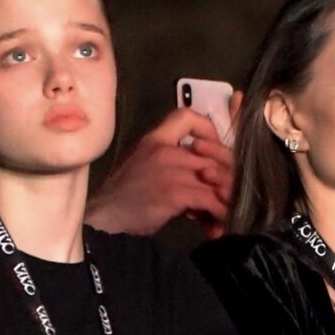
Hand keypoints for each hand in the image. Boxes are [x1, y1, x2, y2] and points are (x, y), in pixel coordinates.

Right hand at [86, 107, 233, 236]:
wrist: (105, 218)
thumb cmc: (125, 195)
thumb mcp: (145, 165)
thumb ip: (171, 161)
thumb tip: (205, 173)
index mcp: (155, 138)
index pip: (187, 115)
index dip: (208, 130)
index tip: (212, 149)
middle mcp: (164, 149)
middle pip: (212, 153)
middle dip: (226, 174)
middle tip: (229, 191)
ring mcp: (170, 170)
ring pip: (215, 176)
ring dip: (226, 194)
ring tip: (228, 207)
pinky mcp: (174, 192)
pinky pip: (209, 198)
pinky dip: (219, 210)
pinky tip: (220, 219)